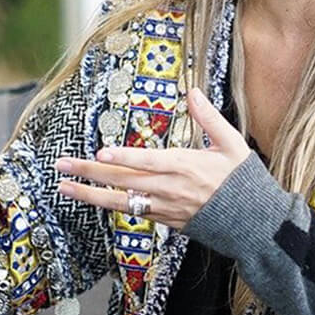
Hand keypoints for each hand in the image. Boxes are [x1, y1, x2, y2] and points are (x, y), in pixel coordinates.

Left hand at [56, 88, 253, 228]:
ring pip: (120, 201)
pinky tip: (93, 199)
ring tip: (64, 187)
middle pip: (123, 180)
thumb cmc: (243, 180)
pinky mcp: (165, 220)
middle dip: (90, 173)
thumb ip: (209, 118)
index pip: (148, 162)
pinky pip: (133, 212)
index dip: (124, 158)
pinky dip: (111, 205)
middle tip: (61, 165)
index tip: (100, 153)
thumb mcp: (232, 144)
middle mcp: (170, 188)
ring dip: (90, 194)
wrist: (252, 222)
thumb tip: (193, 92)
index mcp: (186, 166)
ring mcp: (165, 207)